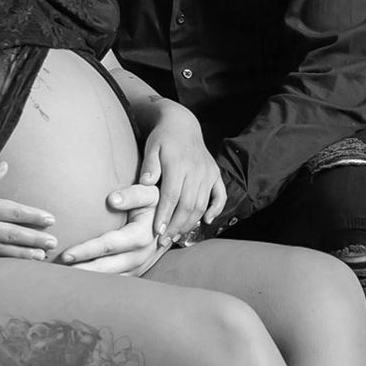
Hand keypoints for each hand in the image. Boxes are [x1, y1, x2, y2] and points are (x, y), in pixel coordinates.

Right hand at [0, 162, 58, 259]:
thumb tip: (6, 166)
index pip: (14, 212)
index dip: (34, 216)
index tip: (51, 220)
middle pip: (12, 235)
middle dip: (35, 239)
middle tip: (54, 244)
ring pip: (0, 250)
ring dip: (21, 254)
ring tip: (39, 258)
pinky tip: (8, 262)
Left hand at [54, 183, 163, 274]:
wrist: (174, 218)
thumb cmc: (156, 202)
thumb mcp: (150, 192)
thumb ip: (133, 194)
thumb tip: (112, 200)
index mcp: (141, 236)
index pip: (109, 245)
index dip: (87, 251)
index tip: (66, 254)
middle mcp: (141, 256)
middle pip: (106, 268)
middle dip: (81, 271)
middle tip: (57, 273)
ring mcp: (139, 267)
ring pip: (110, 280)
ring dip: (88, 282)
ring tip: (64, 282)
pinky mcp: (137, 273)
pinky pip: (115, 283)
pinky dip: (98, 285)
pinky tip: (80, 283)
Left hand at [137, 105, 225, 247]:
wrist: (182, 125)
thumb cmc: (162, 139)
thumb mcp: (151, 147)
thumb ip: (149, 166)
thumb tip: (146, 183)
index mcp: (178, 164)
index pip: (171, 196)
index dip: (165, 215)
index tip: (157, 232)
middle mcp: (196, 170)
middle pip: (188, 204)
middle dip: (176, 225)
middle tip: (165, 240)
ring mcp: (208, 173)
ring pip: (202, 204)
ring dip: (190, 222)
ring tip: (177, 236)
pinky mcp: (215, 174)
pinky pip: (220, 195)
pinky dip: (215, 209)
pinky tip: (207, 221)